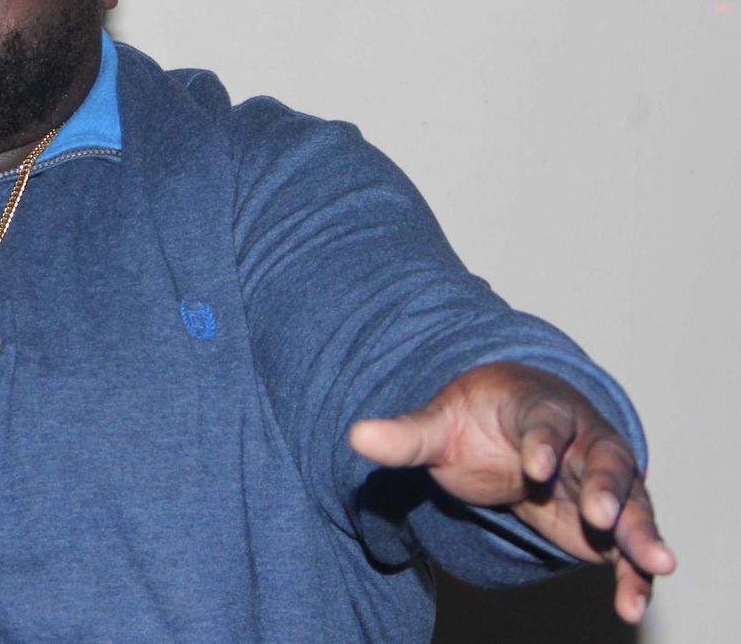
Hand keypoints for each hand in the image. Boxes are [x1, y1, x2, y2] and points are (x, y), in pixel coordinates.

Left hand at [348, 361, 675, 623]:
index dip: (542, 441)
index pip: (545, 421)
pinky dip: (632, 572)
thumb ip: (407, 435)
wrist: (513, 427)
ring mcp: (599, 482)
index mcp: (540, 409)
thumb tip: (356, 435)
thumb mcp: (441, 425)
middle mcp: (582, 441)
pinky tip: (630, 602)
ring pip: (629, 503)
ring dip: (640, 531)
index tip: (535, 465)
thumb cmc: (480, 421)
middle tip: (605, 514)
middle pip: (604, 460)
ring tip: (656, 563)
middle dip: (608, 487)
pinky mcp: (606, 521)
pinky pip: (625, 546)